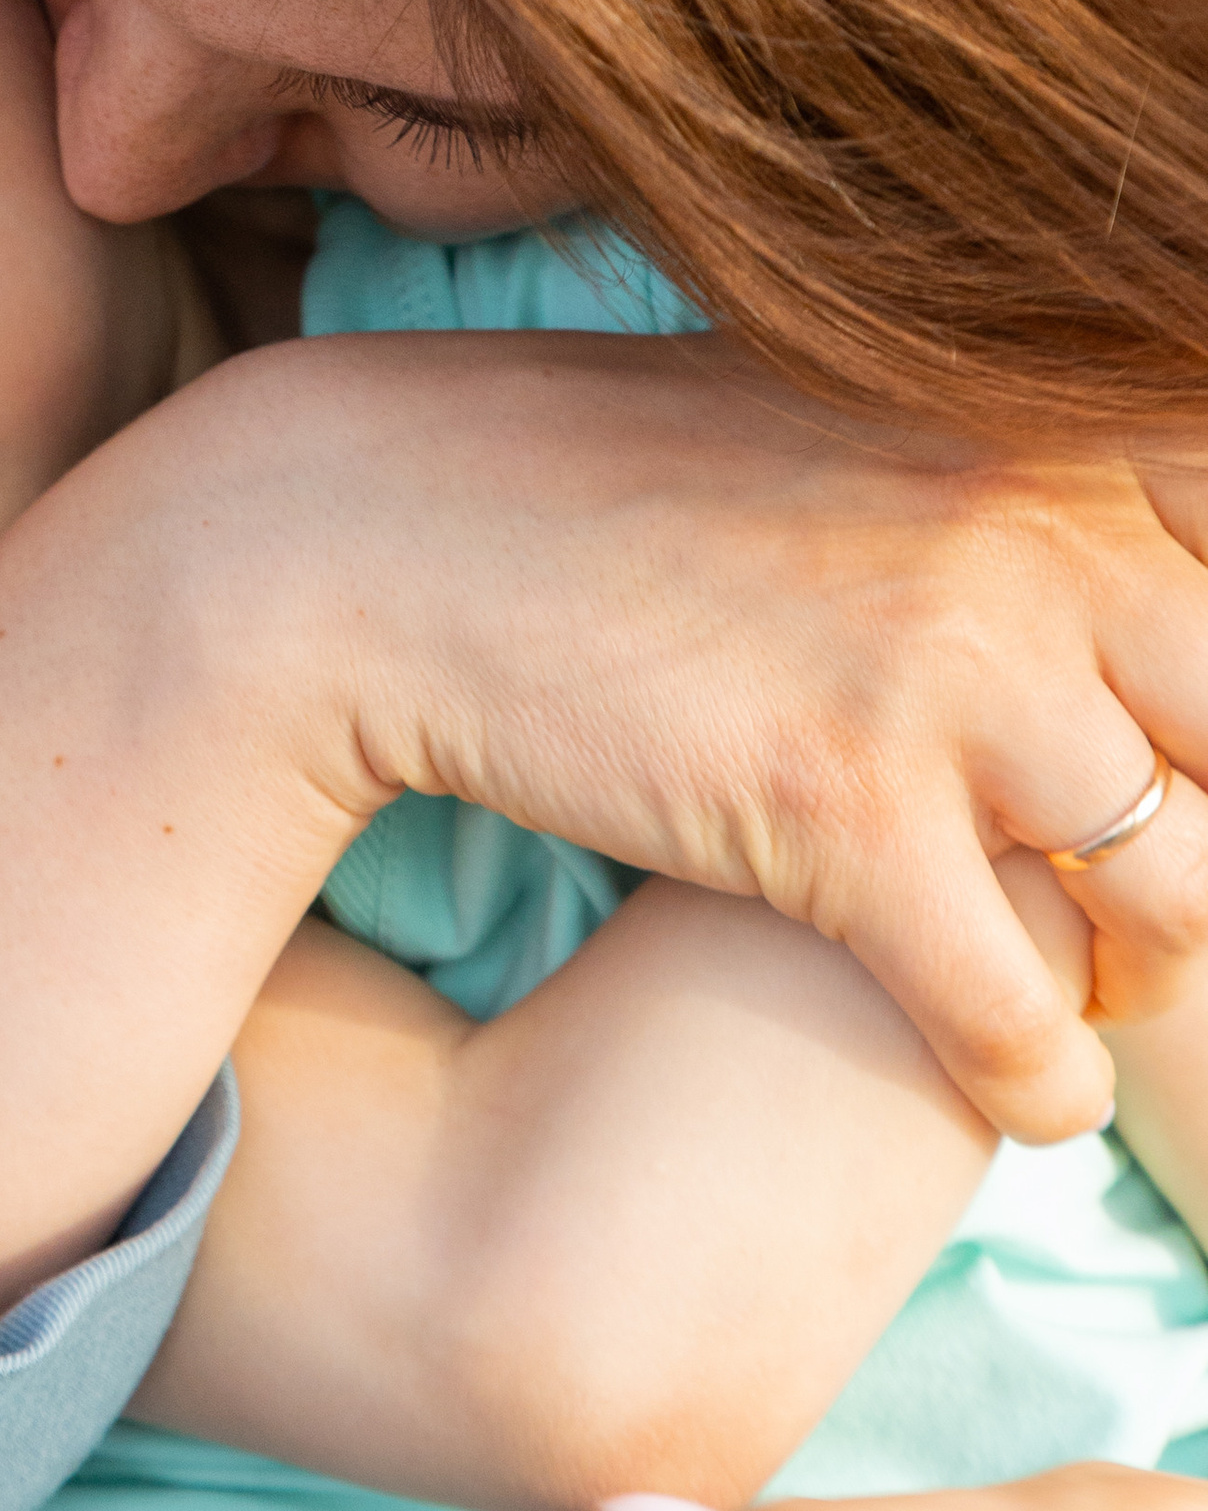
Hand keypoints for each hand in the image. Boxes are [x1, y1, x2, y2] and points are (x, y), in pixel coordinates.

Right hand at [196, 330, 1207, 1139]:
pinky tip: (1013, 1090)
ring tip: (1087, 995)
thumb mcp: (845, 421)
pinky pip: (1024, 1013)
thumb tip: (1144, 561)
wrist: (382, 527)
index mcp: (1043, 420)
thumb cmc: (609, 478)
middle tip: (1149, 908)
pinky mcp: (841, 806)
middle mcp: (1029, 528)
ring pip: (1180, 894)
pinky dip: (1040, 1082)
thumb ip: (1010, 482)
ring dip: (1152, 977)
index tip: (1170, 775)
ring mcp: (945, 665)